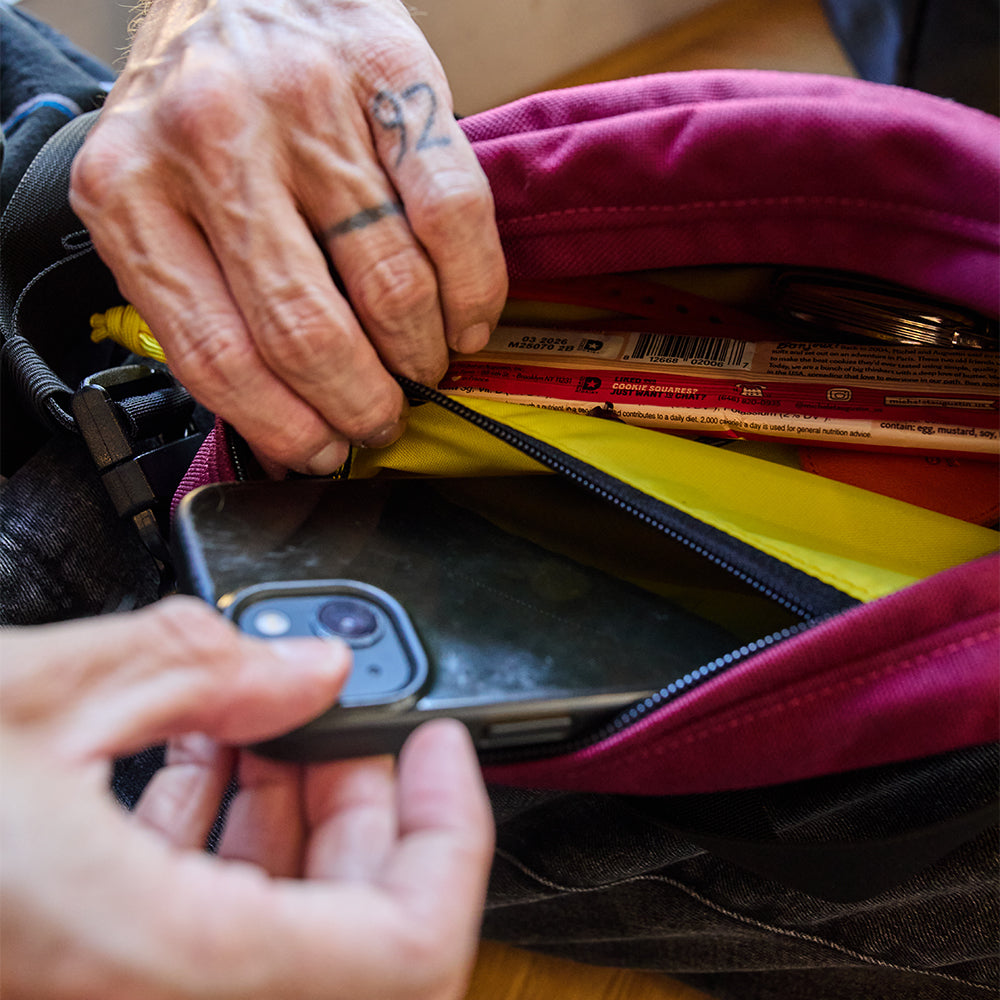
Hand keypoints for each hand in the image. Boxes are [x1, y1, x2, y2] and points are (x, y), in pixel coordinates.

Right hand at [1, 598, 494, 998]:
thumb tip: (307, 662)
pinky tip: (196, 759)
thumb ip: (199, 668)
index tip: (443, 748)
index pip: (408, 951)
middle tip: (335, 713)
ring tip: (263, 720)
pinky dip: (230, 839)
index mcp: (159, 961)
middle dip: (364, 804)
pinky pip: (215, 919)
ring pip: (288, 923)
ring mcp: (127, 993)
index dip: (450, 840)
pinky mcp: (100, 971)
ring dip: (296, 814)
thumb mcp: (40, 692)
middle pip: (358, 927)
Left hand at [70, 0, 507, 475]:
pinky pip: (453, 213)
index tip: (322, 450)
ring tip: (425, 368)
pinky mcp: (389, 76)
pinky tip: (468, 318)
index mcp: (130, 188)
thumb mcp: (156, 201)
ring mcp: (305, 104)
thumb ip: (200, 299)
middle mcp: (212, 138)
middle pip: (307, 329)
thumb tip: (283, 419)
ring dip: (421, 355)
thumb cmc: (203, 110)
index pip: (215, 352)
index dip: (284, 425)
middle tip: (382, 419)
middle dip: (362, 403)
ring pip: (390, 281)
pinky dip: (474, 289)